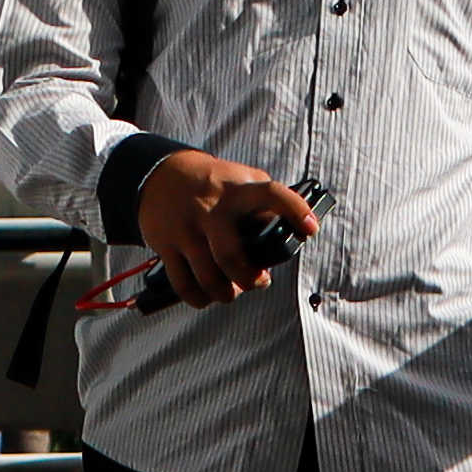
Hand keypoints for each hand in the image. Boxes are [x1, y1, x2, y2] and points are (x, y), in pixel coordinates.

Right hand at [131, 150, 319, 305]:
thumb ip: (264, 204)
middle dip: (249, 280)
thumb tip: (288, 237)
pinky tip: (206, 295)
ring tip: (231, 291)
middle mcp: (211, 208)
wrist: (160, 174)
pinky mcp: (166, 244)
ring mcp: (186, 228)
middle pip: (231, 256)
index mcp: (237, 190)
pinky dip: (198, 298)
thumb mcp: (240, 181)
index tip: (310, 228)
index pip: (271, 194)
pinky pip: (182, 283)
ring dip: (225, 293)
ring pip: (207, 276)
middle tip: (259, 281)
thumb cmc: (213, 183)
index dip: (294, 210)